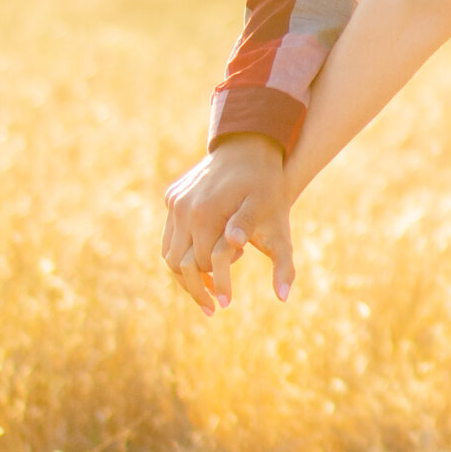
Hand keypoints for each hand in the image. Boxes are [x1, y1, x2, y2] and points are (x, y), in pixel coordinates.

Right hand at [160, 137, 294, 317]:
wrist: (250, 145)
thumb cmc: (267, 188)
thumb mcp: (278, 223)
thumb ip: (279, 261)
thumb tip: (281, 296)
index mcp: (205, 217)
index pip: (200, 267)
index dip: (215, 287)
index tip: (226, 303)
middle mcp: (183, 209)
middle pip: (178, 264)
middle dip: (195, 288)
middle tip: (212, 307)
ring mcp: (175, 201)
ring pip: (169, 251)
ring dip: (184, 272)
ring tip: (204, 288)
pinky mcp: (173, 195)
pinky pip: (170, 233)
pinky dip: (181, 250)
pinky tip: (201, 260)